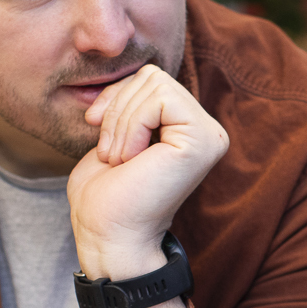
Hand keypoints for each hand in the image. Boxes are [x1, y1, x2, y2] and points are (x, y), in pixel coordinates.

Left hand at [66, 64, 227, 279]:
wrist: (109, 235)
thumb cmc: (106, 195)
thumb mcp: (116, 134)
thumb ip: (132, 103)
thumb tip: (134, 73)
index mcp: (188, 129)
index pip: (151, 79)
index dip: (116, 98)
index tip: (97, 131)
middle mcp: (207, 130)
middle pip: (152, 75)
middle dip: (117, 109)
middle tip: (113, 153)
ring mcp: (209, 135)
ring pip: (155, 83)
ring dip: (122, 121)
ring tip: (122, 159)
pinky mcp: (203, 141)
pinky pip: (160, 99)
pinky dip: (133, 126)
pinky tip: (133, 158)